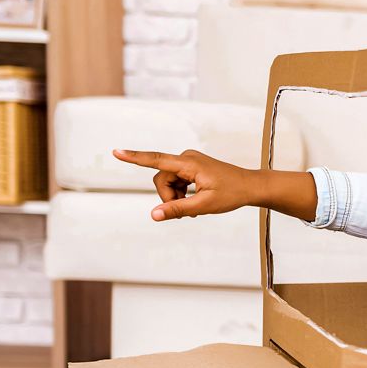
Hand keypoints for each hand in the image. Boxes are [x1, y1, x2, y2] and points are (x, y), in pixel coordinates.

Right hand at [114, 149, 261, 220]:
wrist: (249, 187)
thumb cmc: (231, 194)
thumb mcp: (204, 206)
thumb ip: (177, 210)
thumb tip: (154, 215)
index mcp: (189, 164)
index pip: (156, 160)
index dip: (135, 158)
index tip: (117, 152)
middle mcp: (186, 158)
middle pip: (161, 180)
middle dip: (168, 198)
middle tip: (186, 212)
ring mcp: (188, 162)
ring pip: (167, 183)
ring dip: (176, 198)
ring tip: (193, 207)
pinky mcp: (190, 168)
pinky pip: (175, 182)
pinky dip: (180, 195)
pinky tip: (193, 202)